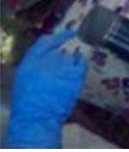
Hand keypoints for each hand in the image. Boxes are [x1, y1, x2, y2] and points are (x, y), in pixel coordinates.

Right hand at [5, 31, 86, 147]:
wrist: (37, 118)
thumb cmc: (28, 102)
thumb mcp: (24, 78)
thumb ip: (36, 63)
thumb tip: (52, 53)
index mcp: (30, 61)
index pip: (46, 41)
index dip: (59, 37)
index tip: (70, 33)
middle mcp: (47, 60)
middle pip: (59, 52)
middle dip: (60, 61)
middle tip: (58, 75)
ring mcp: (63, 67)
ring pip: (71, 58)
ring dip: (69, 66)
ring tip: (63, 80)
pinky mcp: (75, 75)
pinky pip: (82, 63)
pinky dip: (82, 63)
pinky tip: (79, 66)